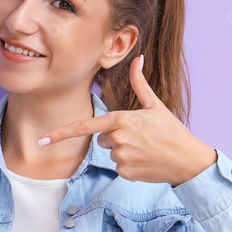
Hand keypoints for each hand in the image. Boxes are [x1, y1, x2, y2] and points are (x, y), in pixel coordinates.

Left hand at [38, 55, 216, 185]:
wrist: (188, 160)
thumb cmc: (172, 131)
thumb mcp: (156, 105)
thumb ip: (140, 84)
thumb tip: (138, 59)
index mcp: (121, 120)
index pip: (84, 127)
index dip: (61, 133)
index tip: (43, 140)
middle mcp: (118, 139)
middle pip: (102, 139)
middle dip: (115, 137)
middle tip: (140, 137)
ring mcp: (121, 157)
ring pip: (110, 153)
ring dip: (123, 151)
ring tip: (145, 148)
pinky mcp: (126, 172)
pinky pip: (118, 167)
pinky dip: (130, 165)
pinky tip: (146, 161)